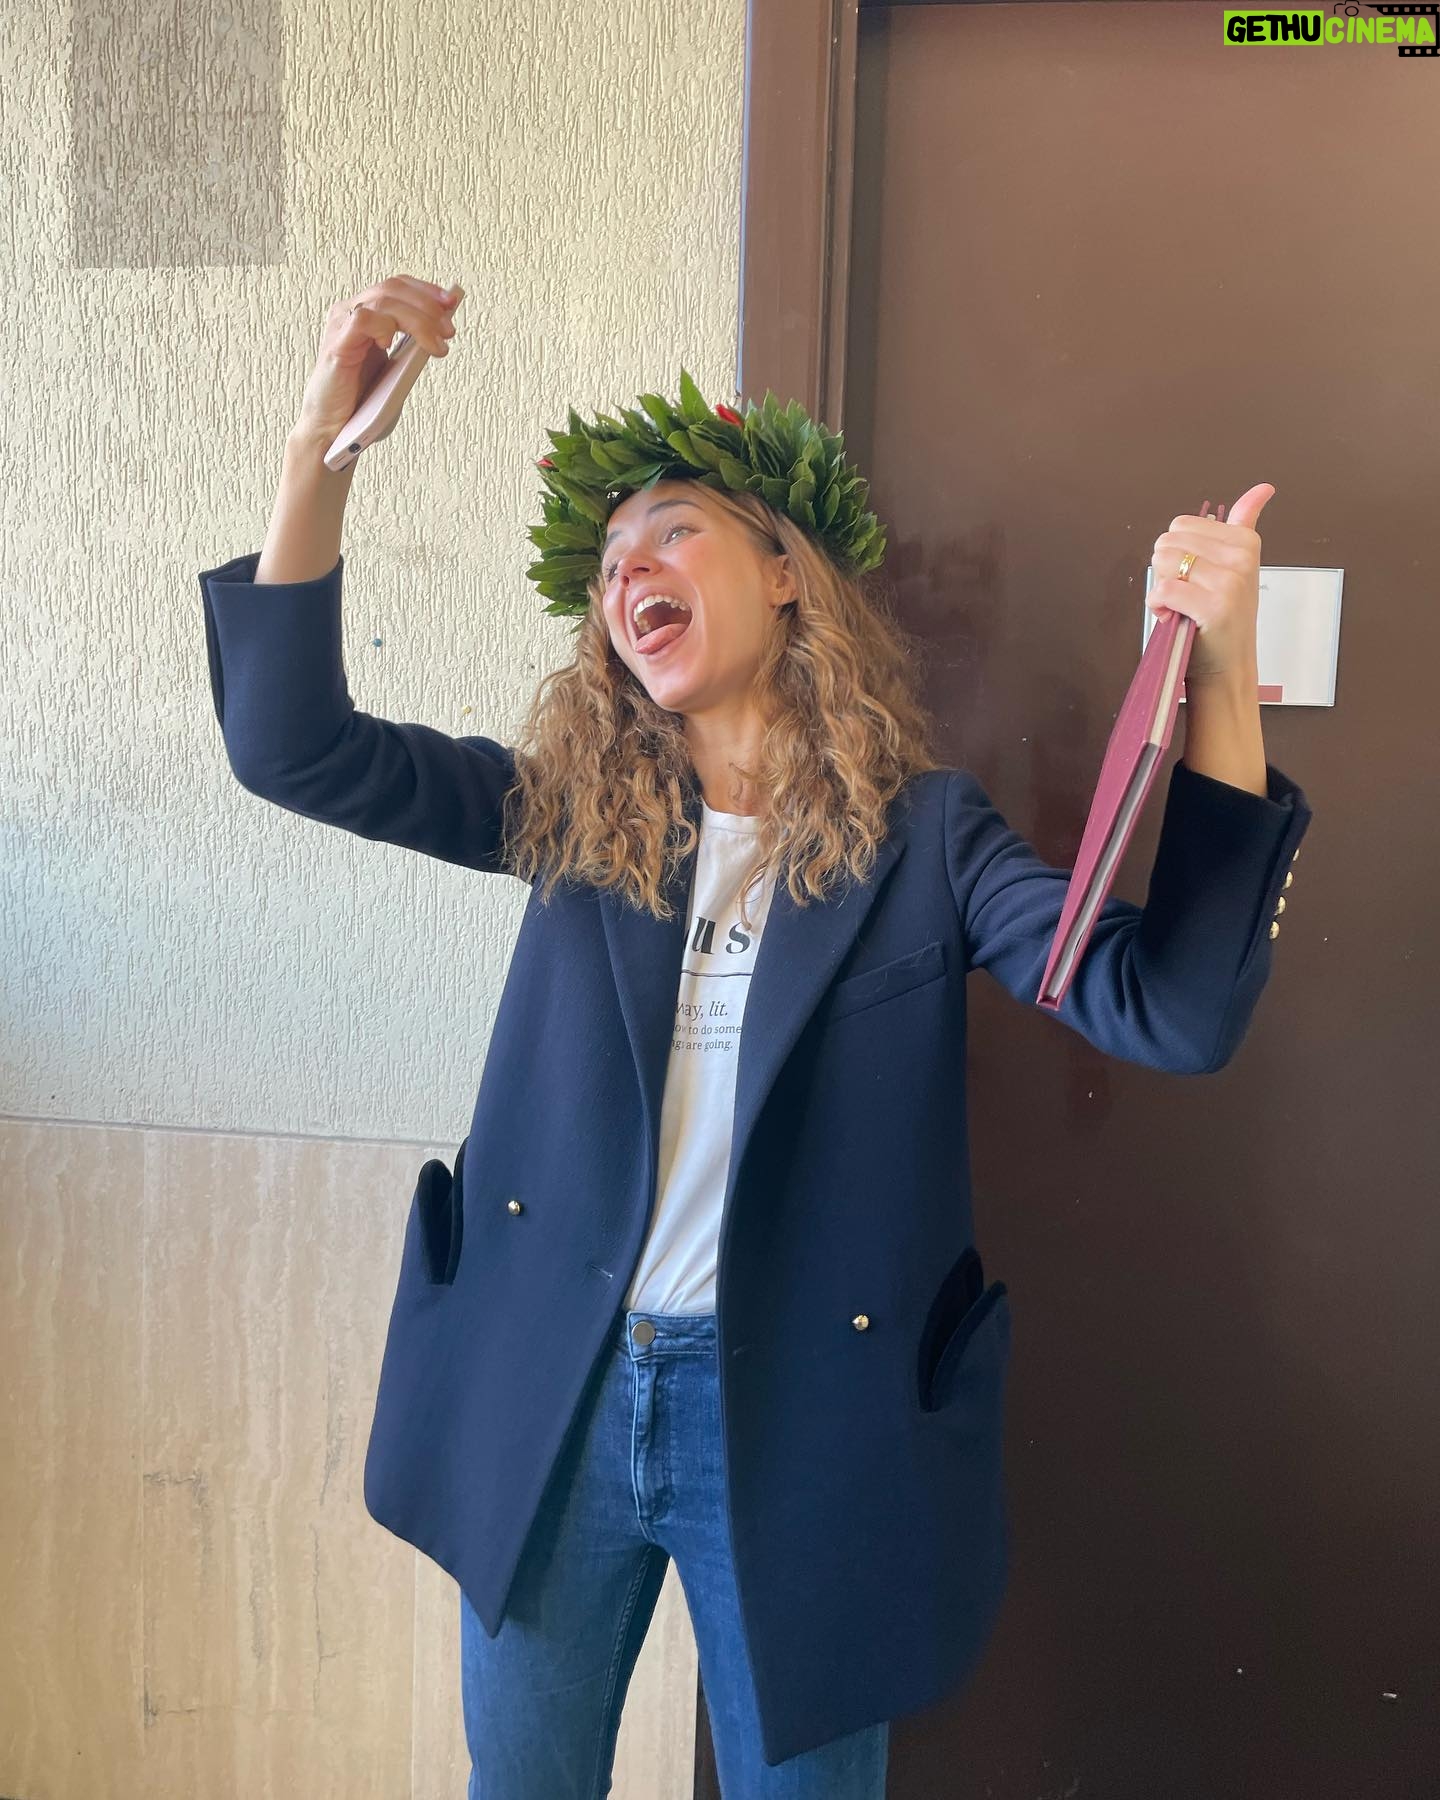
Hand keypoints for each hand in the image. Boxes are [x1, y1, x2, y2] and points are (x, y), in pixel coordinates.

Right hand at [293, 274, 461, 443]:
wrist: (334, 427)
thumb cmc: (362, 400)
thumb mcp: (396, 366)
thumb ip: (413, 345)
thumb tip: (442, 329)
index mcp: (365, 314)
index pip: (397, 286)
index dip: (426, 291)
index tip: (451, 302)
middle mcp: (350, 313)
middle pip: (393, 288)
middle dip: (428, 306)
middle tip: (448, 330)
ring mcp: (341, 326)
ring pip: (383, 300)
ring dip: (417, 320)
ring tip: (435, 345)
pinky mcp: (337, 345)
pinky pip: (362, 320)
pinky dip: (383, 326)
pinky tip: (392, 344)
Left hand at [1146, 482, 1273, 685]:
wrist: (1227, 667)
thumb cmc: (1223, 619)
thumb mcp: (1238, 565)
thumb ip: (1244, 523)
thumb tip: (1263, 488)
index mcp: (1245, 541)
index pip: (1181, 525)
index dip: (1177, 552)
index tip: (1195, 575)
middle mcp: (1241, 558)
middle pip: (1167, 541)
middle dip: (1167, 569)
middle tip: (1188, 594)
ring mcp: (1230, 581)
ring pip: (1163, 561)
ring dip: (1162, 587)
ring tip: (1182, 605)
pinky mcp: (1215, 606)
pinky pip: (1164, 590)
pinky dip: (1158, 605)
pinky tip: (1173, 616)